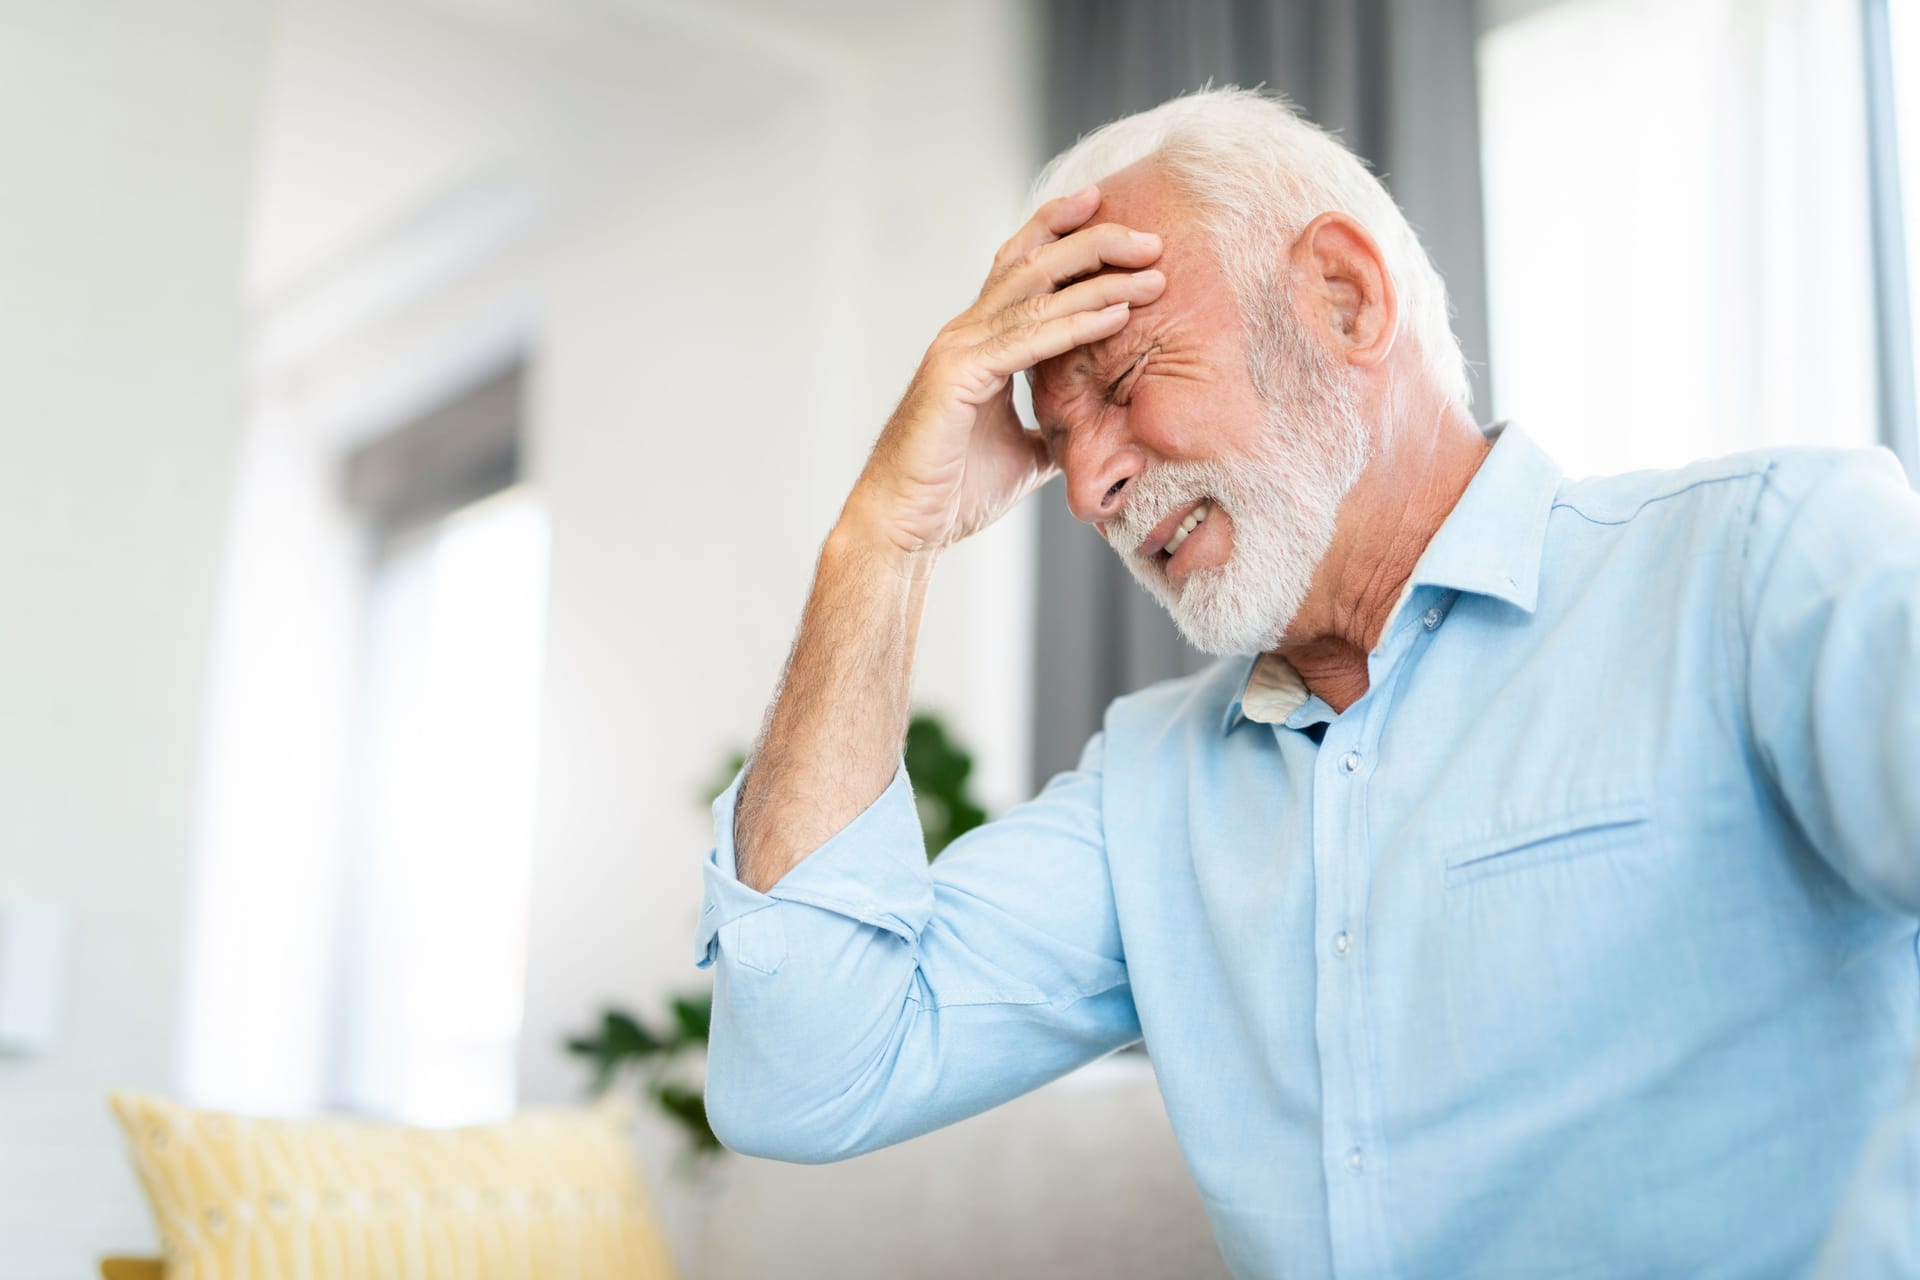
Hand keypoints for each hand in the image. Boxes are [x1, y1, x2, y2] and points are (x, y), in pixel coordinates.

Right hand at [847, 185, 1165, 554]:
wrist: (905, 527)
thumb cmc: (953, 490)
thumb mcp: (1025, 450)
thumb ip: (1056, 426)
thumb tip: (1098, 430)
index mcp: (977, 342)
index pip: (1021, 268)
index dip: (1060, 231)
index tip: (1107, 210)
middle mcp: (965, 333)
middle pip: (1032, 264)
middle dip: (1094, 243)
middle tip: (1151, 238)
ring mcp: (958, 350)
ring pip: (1035, 295)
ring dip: (1100, 281)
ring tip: (1152, 273)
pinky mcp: (957, 377)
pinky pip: (1027, 341)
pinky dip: (1076, 324)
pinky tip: (1116, 315)